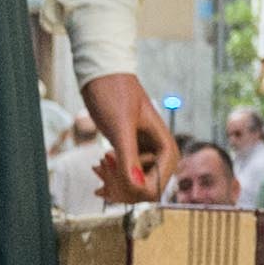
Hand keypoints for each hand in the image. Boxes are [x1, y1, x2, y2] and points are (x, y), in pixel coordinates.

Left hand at [84, 73, 172, 201]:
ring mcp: (144, 154)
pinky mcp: (130, 153)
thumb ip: (129, 156)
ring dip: (114, 183)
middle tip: (99, 165)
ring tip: (97, 165)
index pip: (157, 187)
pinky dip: (111, 178)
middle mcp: (159, 154)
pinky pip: (125, 177)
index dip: (134, 189)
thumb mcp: (120, 125)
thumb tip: (138, 187)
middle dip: (121, 186)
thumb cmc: (113, 93)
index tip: (110, 172)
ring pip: (133, 186)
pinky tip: (97, 169)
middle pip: (144, 190)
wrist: (101, 74)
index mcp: (166, 147)